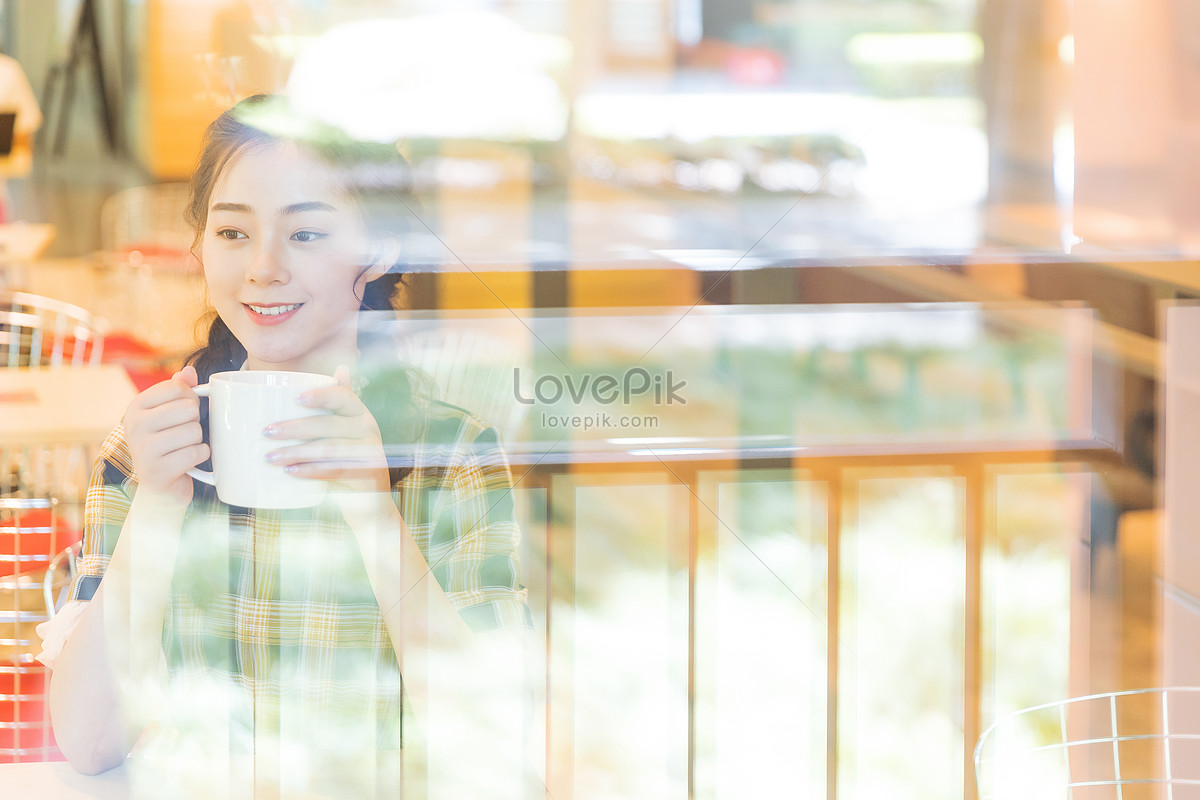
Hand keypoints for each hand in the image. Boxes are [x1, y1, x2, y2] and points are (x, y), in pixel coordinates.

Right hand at [122, 365, 207, 506]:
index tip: (184, 412)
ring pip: (194, 431)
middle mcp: (134, 425)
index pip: (178, 387)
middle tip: (183, 435)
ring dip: (197, 442)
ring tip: (183, 449)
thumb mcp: (168, 416)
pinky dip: (200, 457)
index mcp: (136, 407)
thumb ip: (179, 391)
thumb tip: (189, 371)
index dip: (192, 398)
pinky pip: (197, 452)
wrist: (159, 491)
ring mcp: (143, 449)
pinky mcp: (158, 470)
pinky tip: (187, 462)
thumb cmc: (168, 447)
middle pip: (189, 409)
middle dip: (195, 422)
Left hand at [263, 366, 390, 494]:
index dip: (321, 396)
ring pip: (329, 448)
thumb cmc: (349, 460)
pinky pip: (336, 471)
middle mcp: (369, 430)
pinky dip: (311, 470)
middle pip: (329, 424)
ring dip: (296, 451)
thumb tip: (340, 368)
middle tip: (266, 432)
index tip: (295, 399)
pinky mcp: (366, 476)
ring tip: (270, 456)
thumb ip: (340, 405)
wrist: (370, 500)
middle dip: (295, 427)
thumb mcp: (346, 431)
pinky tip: (290, 471)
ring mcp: (370, 453)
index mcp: (361, 414)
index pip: (344, 397)